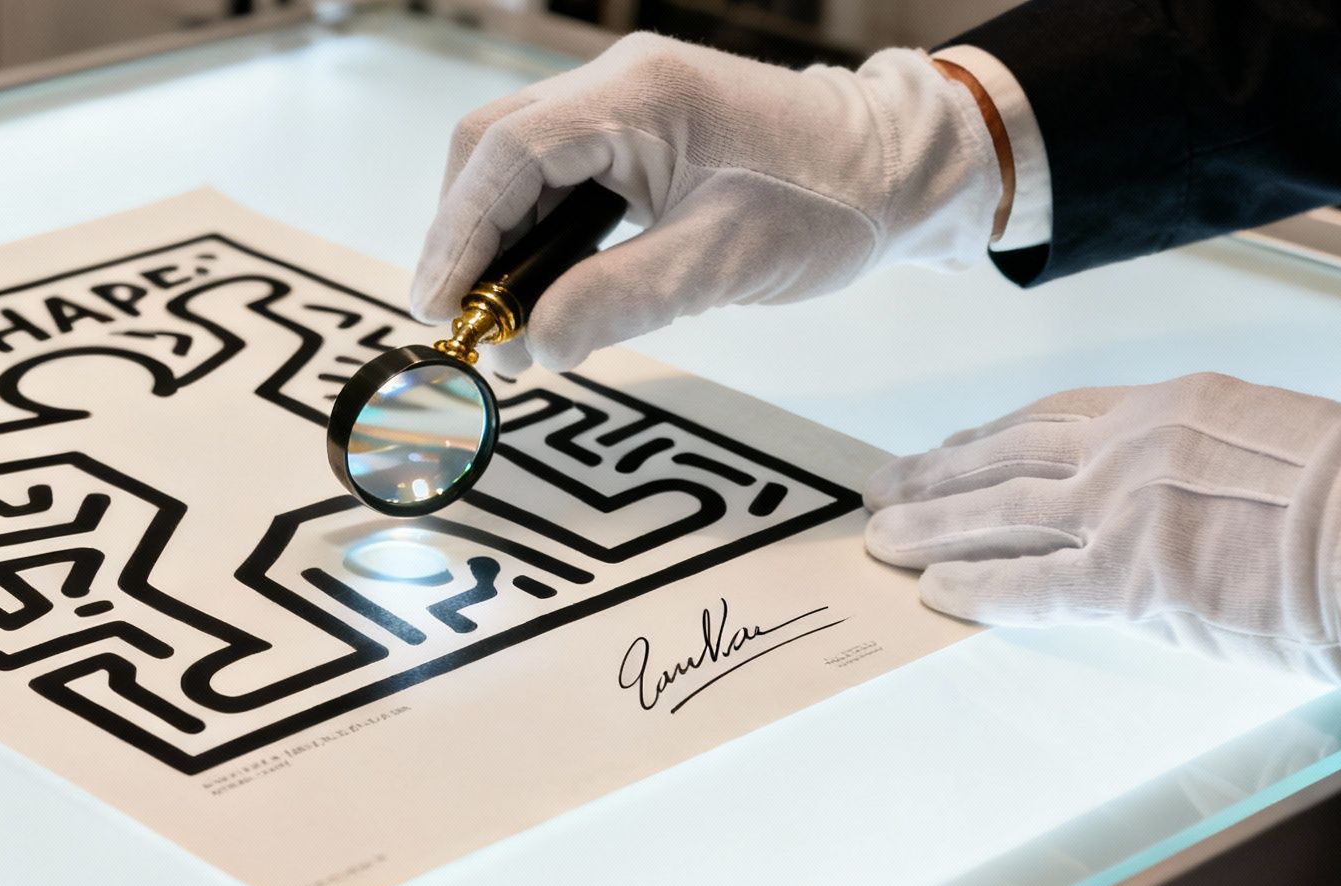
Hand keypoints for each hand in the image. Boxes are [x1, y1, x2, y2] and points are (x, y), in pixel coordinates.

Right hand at [410, 32, 1003, 373]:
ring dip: (495, 238)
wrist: (902, 170)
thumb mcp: (720, 265)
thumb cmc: (828, 206)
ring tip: (495, 318)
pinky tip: (537, 287)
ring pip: (516, 161)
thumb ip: (616, 301)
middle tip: (461, 323)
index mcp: (637, 95)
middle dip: (462, 236)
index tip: (439, 309)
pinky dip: (532, 230)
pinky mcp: (636, 132)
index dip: (457, 235)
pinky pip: (555, 173)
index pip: (505, 154)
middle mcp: (619, 82)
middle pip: (492, 148)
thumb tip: (530, 347)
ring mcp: (625, 101)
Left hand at [865, 373, 1340, 689]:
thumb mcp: (1267, 438)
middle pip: (1007, 457)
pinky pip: (1031, 582)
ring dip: (932, 526)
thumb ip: (1197, 457)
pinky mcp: (1129, 576)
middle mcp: (1131, 447)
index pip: (1053, 420)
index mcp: (1170, 408)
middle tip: (886, 490)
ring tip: (884, 539)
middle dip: (939, 476)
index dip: (990, 439)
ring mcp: (1123, 508)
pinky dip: (976, 585)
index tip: (950, 450)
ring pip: (998, 510)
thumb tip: (1166, 492)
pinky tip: (934, 590)